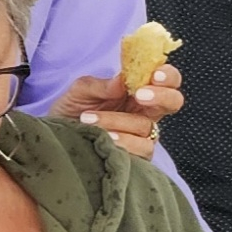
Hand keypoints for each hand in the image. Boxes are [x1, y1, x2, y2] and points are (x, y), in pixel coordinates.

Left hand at [48, 60, 184, 160]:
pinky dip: (124, 143)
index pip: (166, 79)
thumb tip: (122, 80)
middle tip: (140, 95)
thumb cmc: (72, 111)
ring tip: (89, 118)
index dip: (167, 76)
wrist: (57, 139)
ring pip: (147, 126)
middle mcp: (146, 112)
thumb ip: (101, 85)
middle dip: (161, 96)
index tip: (155, 74)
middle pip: (173, 102)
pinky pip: (142, 149)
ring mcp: (143, 135)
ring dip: (119, 121)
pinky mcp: (137, 157)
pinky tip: (106, 139)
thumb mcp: (80, 91)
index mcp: (138, 90)